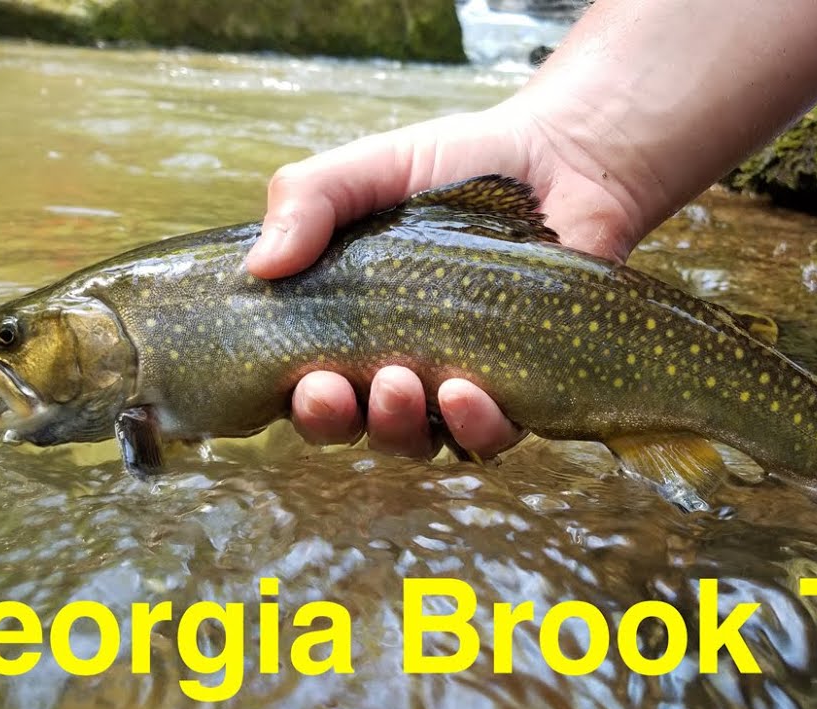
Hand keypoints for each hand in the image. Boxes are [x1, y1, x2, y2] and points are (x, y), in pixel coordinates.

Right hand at [247, 97, 645, 457]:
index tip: (298, 378)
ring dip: (398, 427)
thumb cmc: (452, 167)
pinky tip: (465, 393)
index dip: (297, 398)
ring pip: (417, 441)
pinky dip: (475, 426)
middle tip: (336, 389)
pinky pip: (493, 435)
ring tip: (400, 384)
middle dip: (336, 420)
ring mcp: (457, 383)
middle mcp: (397, 364)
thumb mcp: (367, 169)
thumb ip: (309, 198)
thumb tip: (259, 265)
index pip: (307, 385)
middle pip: (353, 426)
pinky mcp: (519, 391)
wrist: (556, 160)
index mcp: (349, 325)